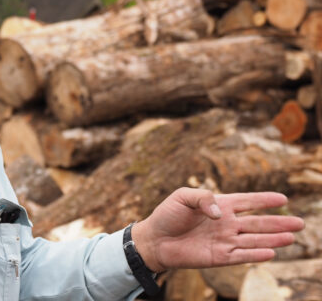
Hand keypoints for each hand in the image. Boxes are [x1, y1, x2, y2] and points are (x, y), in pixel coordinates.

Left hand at [131, 187, 304, 272]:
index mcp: (219, 205)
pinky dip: (256, 254)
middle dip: (278, 222)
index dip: (265, 200)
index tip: (283, 199)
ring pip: (254, 239)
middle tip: (299, 223)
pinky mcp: (219, 256)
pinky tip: (271, 252)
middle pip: (258, 222)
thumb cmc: (167, 215)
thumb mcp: (182, 197)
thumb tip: (221, 213)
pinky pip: (241, 255)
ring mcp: (224, 240)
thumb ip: (203, 198)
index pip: (248, 201)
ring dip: (273, 239)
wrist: (154, 239)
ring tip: (291, 238)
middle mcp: (226, 223)